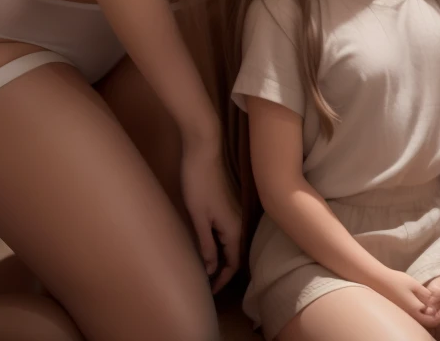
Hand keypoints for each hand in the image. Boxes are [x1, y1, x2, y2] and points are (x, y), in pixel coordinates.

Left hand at [179, 137, 241, 292]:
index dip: (223, 279)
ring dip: (224, 256)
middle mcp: (240, 220)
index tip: (210, 291)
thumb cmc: (199, 182)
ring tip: (209, 268)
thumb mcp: (199, 217)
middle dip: (224, 271)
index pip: (234, 262)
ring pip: (234, 241)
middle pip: (236, 253)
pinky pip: (231, 230)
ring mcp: (237, 209)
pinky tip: (211, 243)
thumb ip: (206, 244)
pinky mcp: (230, 201)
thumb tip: (212, 269)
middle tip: (209, 283)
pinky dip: (223, 243)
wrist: (204, 147)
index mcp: (234, 227)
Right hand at [373, 266, 438, 325]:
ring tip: (429, 303)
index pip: (431, 320)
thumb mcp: (415, 284)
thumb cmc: (398, 281)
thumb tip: (434, 302)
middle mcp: (410, 316)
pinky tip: (419, 301)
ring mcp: (404, 314)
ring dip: (425, 314)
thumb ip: (426, 294)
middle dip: (433, 316)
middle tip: (436, 306)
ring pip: (419, 319)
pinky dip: (418, 312)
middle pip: (425, 322)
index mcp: (415, 310)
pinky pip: (412, 316)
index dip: (439, 316)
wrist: (379, 281)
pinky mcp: (400, 311)